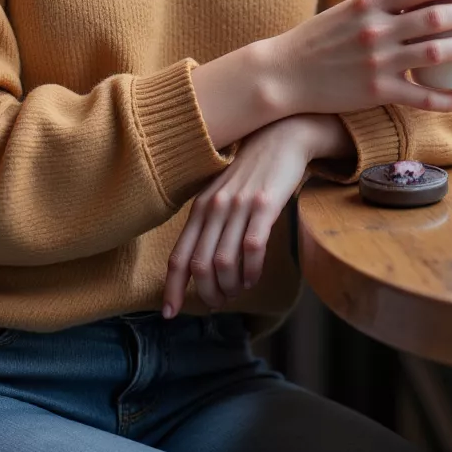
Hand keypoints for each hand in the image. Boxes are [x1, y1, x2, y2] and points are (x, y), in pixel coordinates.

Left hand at [162, 117, 329, 317]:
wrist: (282, 137)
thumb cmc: (252, 172)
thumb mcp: (221, 195)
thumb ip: (210, 225)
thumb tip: (202, 267)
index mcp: (199, 208)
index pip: (178, 257)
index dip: (172, 288)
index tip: (170, 313)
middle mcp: (214, 207)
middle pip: (199, 265)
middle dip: (208, 294)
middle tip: (219, 303)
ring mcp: (238, 206)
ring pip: (223, 262)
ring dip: (231, 286)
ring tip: (239, 290)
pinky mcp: (265, 205)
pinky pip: (252, 248)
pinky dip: (251, 271)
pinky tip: (254, 277)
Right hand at [262, 0, 451, 120]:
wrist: (284, 73)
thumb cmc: (316, 39)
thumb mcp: (347, 10)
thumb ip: (381, 5)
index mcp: (368, 4)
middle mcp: (376, 30)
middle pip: (435, 17)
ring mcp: (378, 62)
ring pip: (435, 52)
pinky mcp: (377, 92)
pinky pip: (420, 96)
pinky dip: (444, 99)